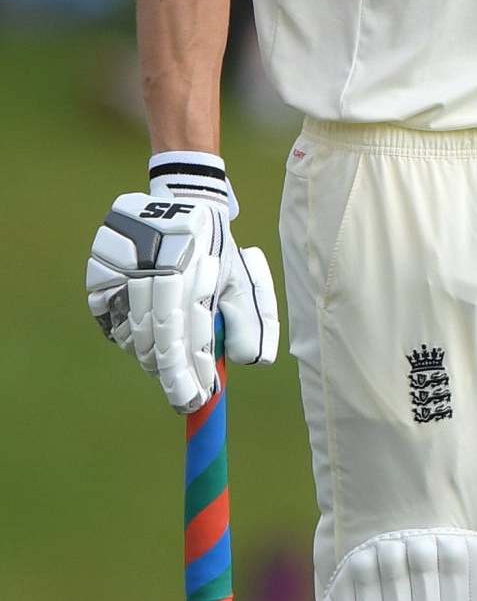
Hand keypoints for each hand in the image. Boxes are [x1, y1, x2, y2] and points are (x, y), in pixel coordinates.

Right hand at [85, 192, 278, 412]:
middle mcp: (157, 267)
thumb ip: (253, 318)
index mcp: (199, 267)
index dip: (193, 371)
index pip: (192, 334)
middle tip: (183, 396)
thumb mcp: (243, 276)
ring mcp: (124, 268)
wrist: (180, 202)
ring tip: (167, 369)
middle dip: (171, 375)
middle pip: (159, 339)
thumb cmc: (217, 249)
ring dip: (151, 358)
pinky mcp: (100, 269)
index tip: (200, 398)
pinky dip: (126, 338)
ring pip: (132, 333)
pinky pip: (108, 320)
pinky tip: (144, 343)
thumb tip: (251, 361)